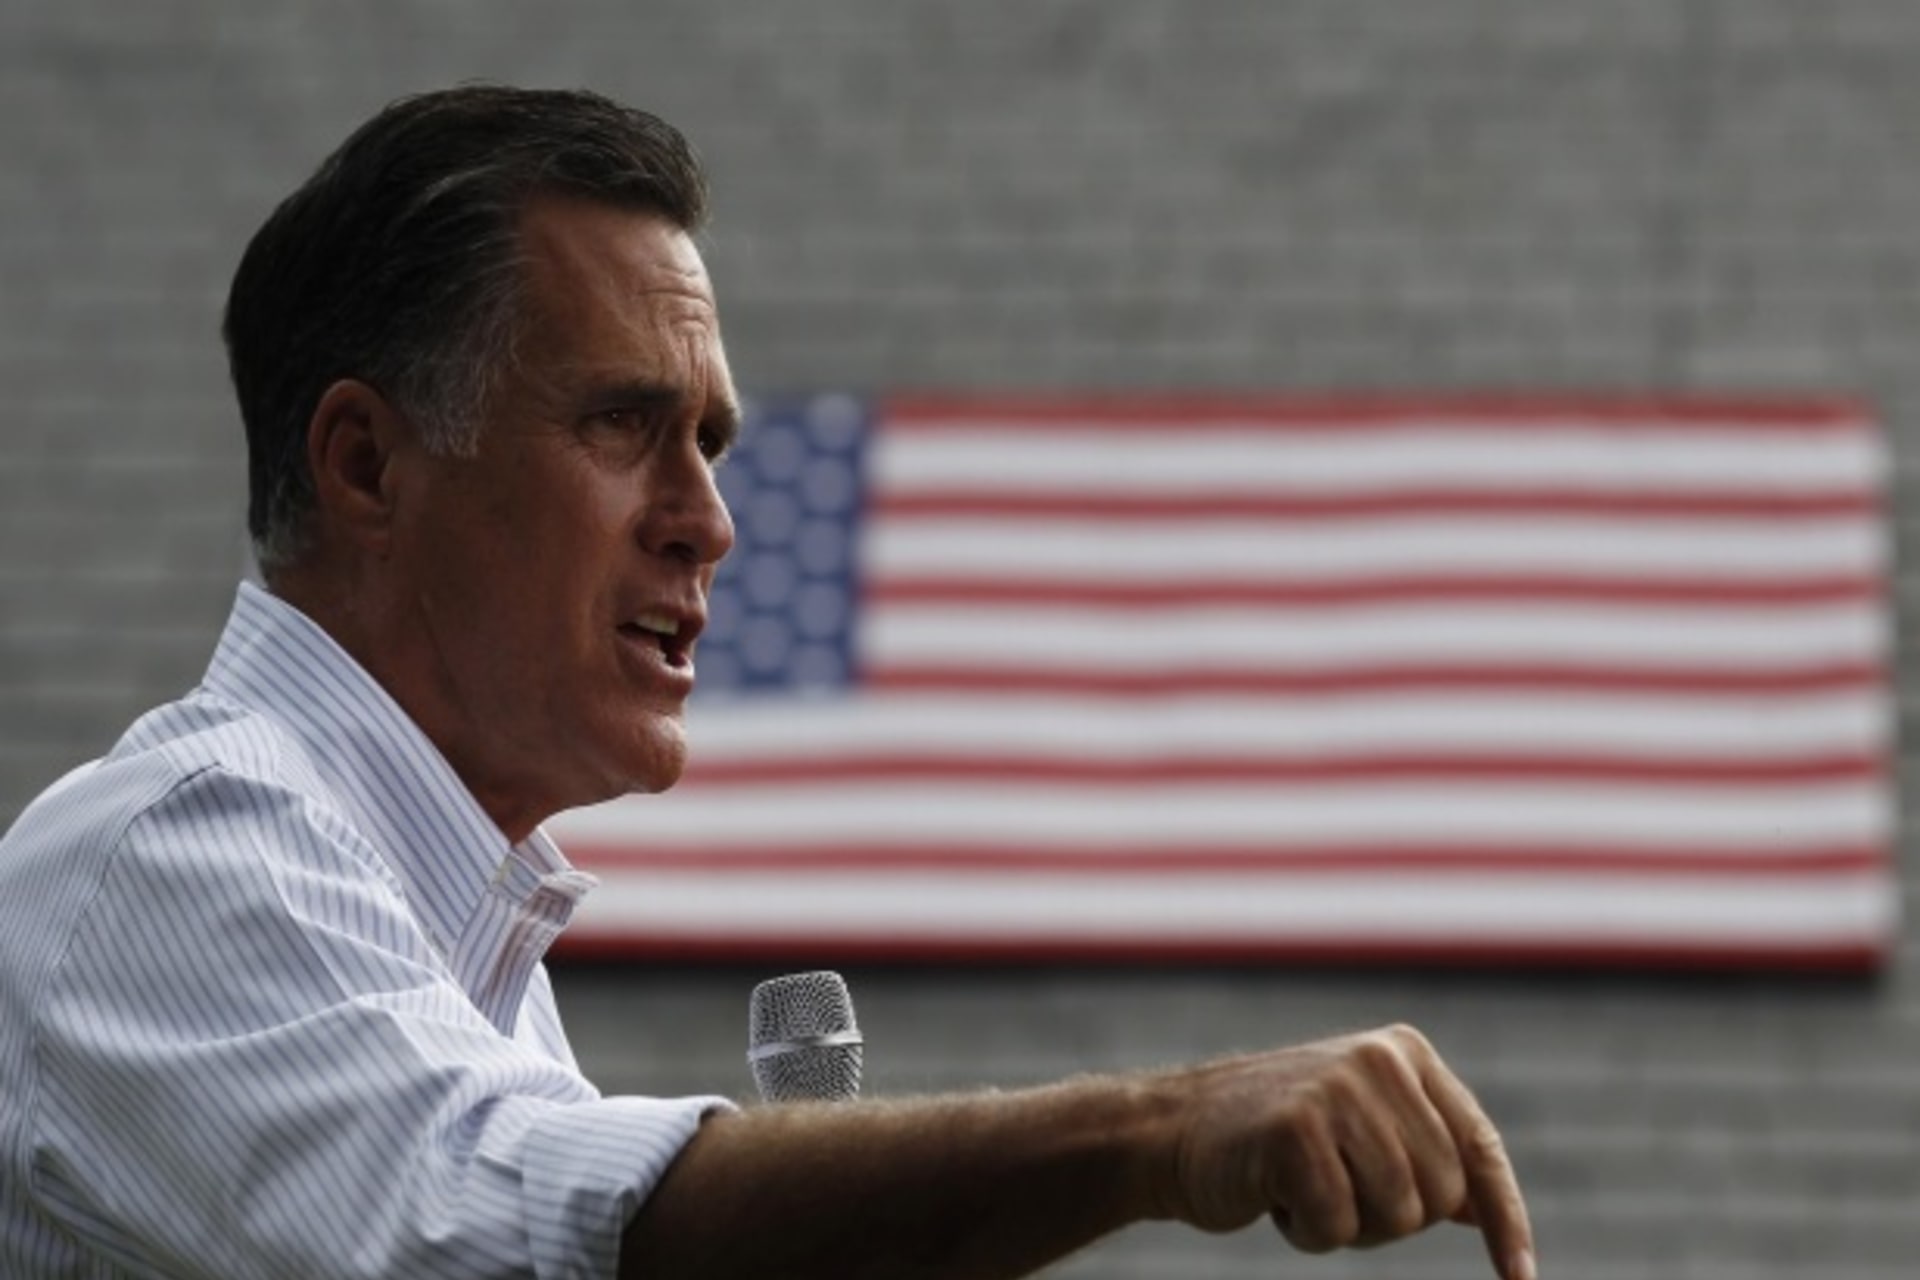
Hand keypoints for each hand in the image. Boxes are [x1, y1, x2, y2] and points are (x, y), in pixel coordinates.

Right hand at [1155, 1024, 1534, 1279]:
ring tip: (1302, 1187)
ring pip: (1397, 1216)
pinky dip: (1308, 1234)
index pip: (1479, 1149)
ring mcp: (1336, 1091)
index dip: (1505, 1220)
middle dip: (1390, 1219)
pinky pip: (1338, 1226)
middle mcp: (1378, 1060)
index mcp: (1403, 1054)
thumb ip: (1420, 1155)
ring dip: (1348, 1227)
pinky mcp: (1295, 1129)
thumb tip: (1485, 1210)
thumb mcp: (1358, 1129)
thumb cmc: (1271, 1141)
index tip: (1519, 1278)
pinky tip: (1272, 1195)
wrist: (1170, 1130)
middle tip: (1332, 1191)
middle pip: (1440, 1197)